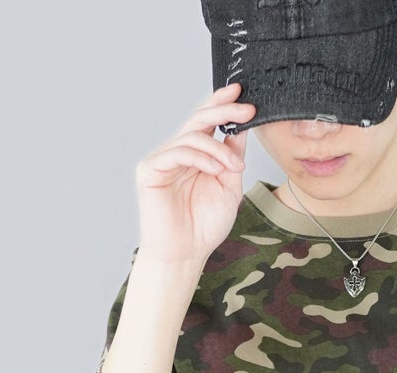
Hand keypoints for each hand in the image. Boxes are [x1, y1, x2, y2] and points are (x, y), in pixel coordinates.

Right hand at [135, 84, 256, 264]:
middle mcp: (177, 154)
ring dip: (219, 149)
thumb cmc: (204, 226)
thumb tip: (242, 128)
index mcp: (195, 157)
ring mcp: (162, 160)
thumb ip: (233, 158)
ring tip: (234, 168)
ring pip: (191, 136)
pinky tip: (216, 170)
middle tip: (246, 108)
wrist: (185, 254)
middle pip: (198, 120)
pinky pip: (178, 153)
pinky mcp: (150, 170)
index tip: (242, 94)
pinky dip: (201, 158)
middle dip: (224, 110)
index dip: (221, 104)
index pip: (207, 122)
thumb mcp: (229, 187)